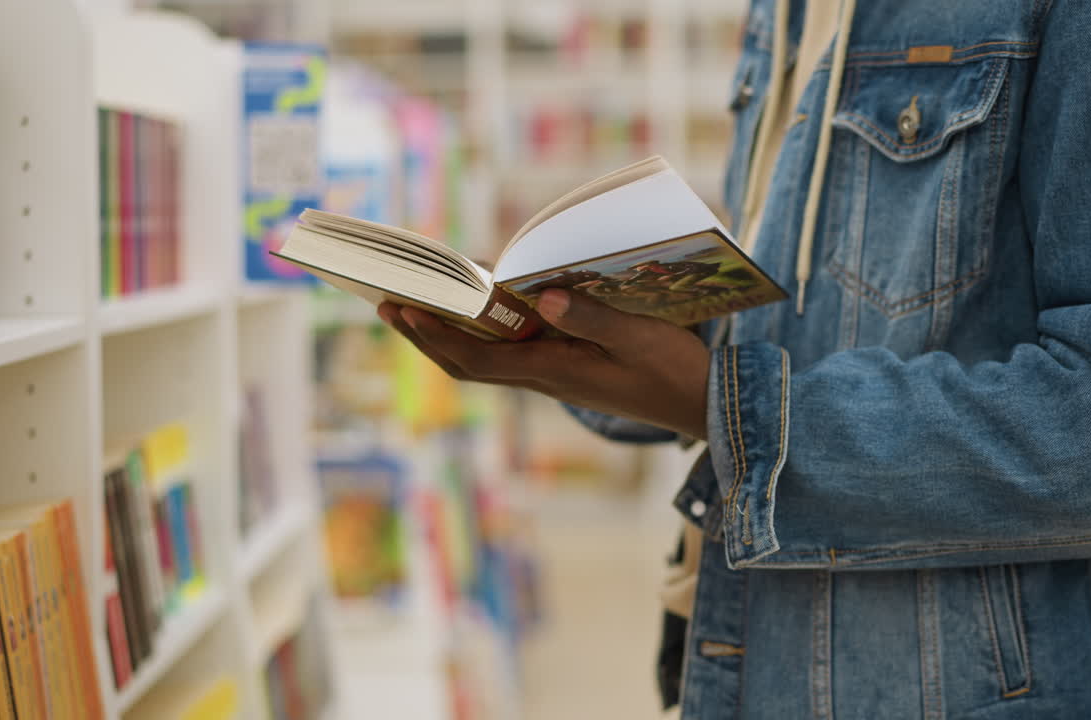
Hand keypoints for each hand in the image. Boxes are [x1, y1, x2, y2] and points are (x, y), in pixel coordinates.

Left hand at [377, 289, 709, 439]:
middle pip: (468, 362)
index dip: (436, 336)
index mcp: (554, 372)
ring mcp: (555, 375)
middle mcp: (544, 377)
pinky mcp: (568, 368)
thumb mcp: (639, 337)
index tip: (402, 309)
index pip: (478, 359)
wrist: (704, 406)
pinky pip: (513, 349)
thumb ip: (592, 317)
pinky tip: (481, 303)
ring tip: (415, 300)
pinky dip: (487, 328)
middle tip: (385, 301)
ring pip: (486, 357)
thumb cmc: (674, 371)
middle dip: (425, 334)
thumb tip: (542, 295)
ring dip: (448, 332)